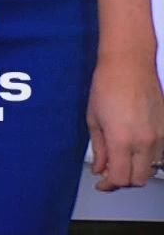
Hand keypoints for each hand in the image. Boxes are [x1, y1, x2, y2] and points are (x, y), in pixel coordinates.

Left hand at [89, 54, 163, 190]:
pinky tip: (136, 148)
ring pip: (152, 168)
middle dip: (123, 180)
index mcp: (122, 140)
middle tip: (110, 173)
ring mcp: (160, 136)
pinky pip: (160, 153)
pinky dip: (149, 157)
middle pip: (138, 179)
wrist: (129, 65)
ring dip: (137, 169)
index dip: (109, 185)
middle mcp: (144, 142)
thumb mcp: (93, 119)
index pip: (120, 178)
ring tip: (122, 159)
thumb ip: (99, 149)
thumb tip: (100, 169)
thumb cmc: (106, 86)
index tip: (102, 183)